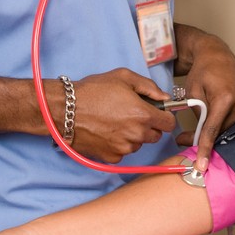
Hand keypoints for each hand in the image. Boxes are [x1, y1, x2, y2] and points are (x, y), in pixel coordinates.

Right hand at [55, 69, 176, 162]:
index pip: (169, 124)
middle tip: (131, 114)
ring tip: (115, 121)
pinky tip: (107, 131)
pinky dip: (118, 144)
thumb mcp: (124, 77)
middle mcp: (136, 135)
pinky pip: (123, 152)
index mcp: (143, 115)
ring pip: (139, 144)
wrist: (65, 109)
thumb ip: (150, 87)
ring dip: (133, 136)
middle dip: (148, 126)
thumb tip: (165, 98)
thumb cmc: (93, 91)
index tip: (157, 113)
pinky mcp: (111, 157)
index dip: (164, 117)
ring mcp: (124, 148)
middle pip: (155, 135)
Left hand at [173, 27, 234, 164]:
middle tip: (184, 139)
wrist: (217, 56)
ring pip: (228, 131)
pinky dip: (222, 128)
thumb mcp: (192, 92)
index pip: (213, 130)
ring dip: (213, 134)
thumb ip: (197, 116)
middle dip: (203, 140)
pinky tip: (211, 127)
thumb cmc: (204, 70)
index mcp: (225, 98)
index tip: (201, 164)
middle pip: (221, 133)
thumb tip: (198, 136)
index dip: (205, 149)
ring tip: (194, 131)